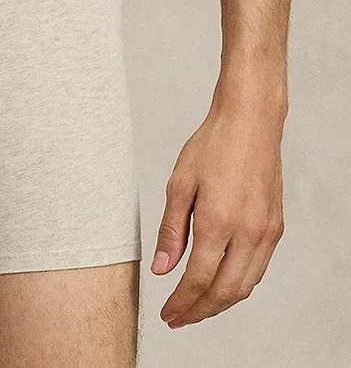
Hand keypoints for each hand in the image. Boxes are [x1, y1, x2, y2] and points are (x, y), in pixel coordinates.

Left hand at [150, 96, 284, 327]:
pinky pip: (258, 268)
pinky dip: (238, 284)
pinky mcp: (276, 227)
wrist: (251, 121)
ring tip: (197, 306)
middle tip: (179, 317)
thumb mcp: (180, 183)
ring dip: (220, 302)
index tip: (167, 313)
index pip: (199, 279)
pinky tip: (221, 282)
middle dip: (200, 311)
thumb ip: (171, 230)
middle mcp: (248, 232)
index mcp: (219, 220)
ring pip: (246, 286)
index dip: (181, 302)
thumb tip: (162, 269)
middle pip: (225, 292)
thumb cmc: (214, 145)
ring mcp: (266, 232)